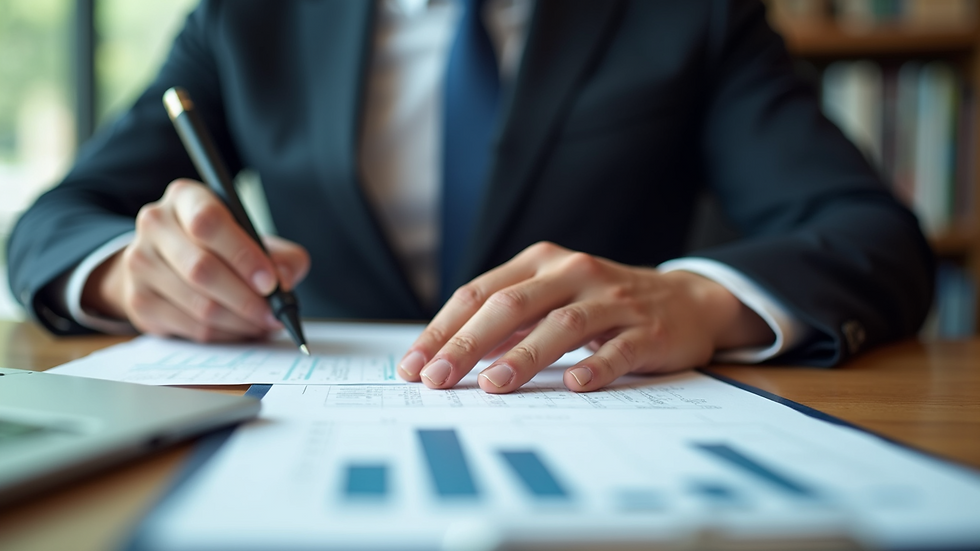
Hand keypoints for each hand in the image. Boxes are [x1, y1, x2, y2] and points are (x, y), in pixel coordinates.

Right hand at [81, 179, 309, 341]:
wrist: (168, 262)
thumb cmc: (220, 246)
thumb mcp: (253, 237)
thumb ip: (281, 255)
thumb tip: (284, 280)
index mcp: (185, 198)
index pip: (209, 223)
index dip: (243, 255)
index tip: (271, 282)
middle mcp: (155, 225)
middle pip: (202, 269)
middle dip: (247, 299)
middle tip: (274, 314)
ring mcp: (140, 263)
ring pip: (199, 305)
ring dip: (240, 322)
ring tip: (263, 323)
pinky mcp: (139, 301)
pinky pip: (192, 328)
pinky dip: (225, 335)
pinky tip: (241, 329)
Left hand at [397, 242, 773, 392]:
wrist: (685, 301)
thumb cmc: (603, 304)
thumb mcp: (551, 298)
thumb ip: (507, 321)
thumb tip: (446, 355)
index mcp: (541, 262)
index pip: (480, 293)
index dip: (443, 329)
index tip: (413, 366)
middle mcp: (573, 272)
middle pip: (512, 305)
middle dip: (468, 344)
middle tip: (438, 380)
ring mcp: (613, 299)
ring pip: (562, 324)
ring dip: (524, 355)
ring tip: (494, 385)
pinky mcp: (648, 329)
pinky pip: (619, 348)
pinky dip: (595, 366)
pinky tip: (574, 386)